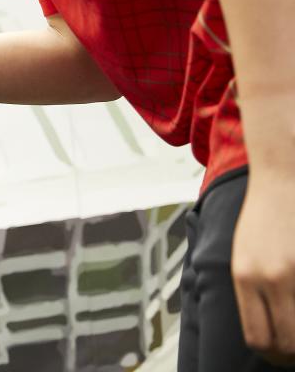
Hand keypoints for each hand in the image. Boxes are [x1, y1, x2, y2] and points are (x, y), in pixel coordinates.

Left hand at [232, 174, 294, 364]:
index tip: (281, 355)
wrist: (282, 177)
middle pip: (287, 342)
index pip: (258, 338)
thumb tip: (267, 331)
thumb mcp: (243, 255)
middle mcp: (270, 277)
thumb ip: (251, 291)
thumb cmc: (263, 218)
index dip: (274, 354)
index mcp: (244, 276)